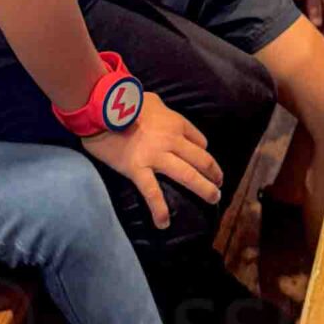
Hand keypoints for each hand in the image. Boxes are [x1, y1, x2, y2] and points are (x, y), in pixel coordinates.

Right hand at [82, 92, 221, 229]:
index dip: (204, 152)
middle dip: (214, 174)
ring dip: (204, 189)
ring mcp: (156, 156)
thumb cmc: (126, 101)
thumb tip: (163, 117)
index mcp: (176, 123)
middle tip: (220, 185)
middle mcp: (172, 140)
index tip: (204, 161)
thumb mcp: (153, 100)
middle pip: (201, 159)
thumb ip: (163, 111)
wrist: (102, 108)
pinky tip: (164, 223)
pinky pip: (152, 192)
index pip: (199, 141)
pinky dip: (159, 210)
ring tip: (214, 199)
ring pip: (187, 175)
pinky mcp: (137, 169)